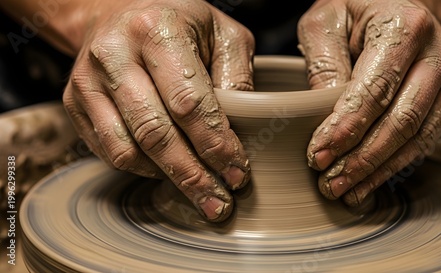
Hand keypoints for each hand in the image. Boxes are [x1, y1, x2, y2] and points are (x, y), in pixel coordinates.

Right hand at [63, 0, 254, 221]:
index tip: (237, 173)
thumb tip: (241, 131)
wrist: (117, 12)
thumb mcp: (222, 34)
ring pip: (126, 150)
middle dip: (192, 176)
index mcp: (157, 30)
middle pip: (155, 133)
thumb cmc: (178, 22)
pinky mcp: (73, 102)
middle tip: (219, 203)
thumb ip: (237, 77)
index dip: (214, 144)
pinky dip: (141, 169)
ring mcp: (88, 80)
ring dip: (167, 179)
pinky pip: (108, 151)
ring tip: (198, 192)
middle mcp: (114, 54)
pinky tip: (167, 170)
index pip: (188, 102)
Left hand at [298, 0, 440, 204]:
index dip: (347, 128)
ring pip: (416, 137)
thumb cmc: (355, 10)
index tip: (318, 155)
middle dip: (362, 158)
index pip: (375, 90)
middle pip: (401, 120)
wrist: (396, 5)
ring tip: (345, 191)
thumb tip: (321, 115)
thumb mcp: (326, 20)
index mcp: (406, 28)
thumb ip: (323, 62)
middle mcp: (437, 55)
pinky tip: (368, 182)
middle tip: (329, 183)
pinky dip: (394, 166)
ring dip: (377, 170)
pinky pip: (424, 140)